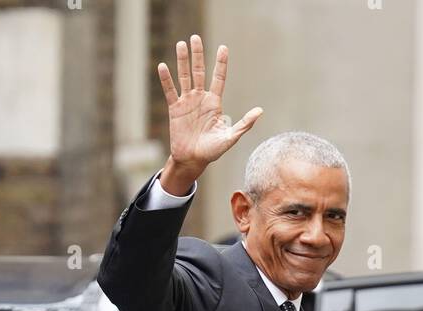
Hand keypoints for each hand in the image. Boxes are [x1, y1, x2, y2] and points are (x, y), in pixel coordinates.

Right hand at [157, 36, 262, 189]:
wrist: (192, 160)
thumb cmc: (212, 151)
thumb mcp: (230, 138)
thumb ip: (244, 124)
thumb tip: (260, 111)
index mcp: (214, 103)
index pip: (218, 78)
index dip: (221, 63)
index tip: (223, 48)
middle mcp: (200, 98)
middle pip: (199, 71)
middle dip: (198, 55)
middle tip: (195, 37)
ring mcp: (187, 102)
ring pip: (184, 77)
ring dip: (182, 61)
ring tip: (181, 44)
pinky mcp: (175, 109)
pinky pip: (170, 91)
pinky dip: (166, 80)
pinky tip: (162, 66)